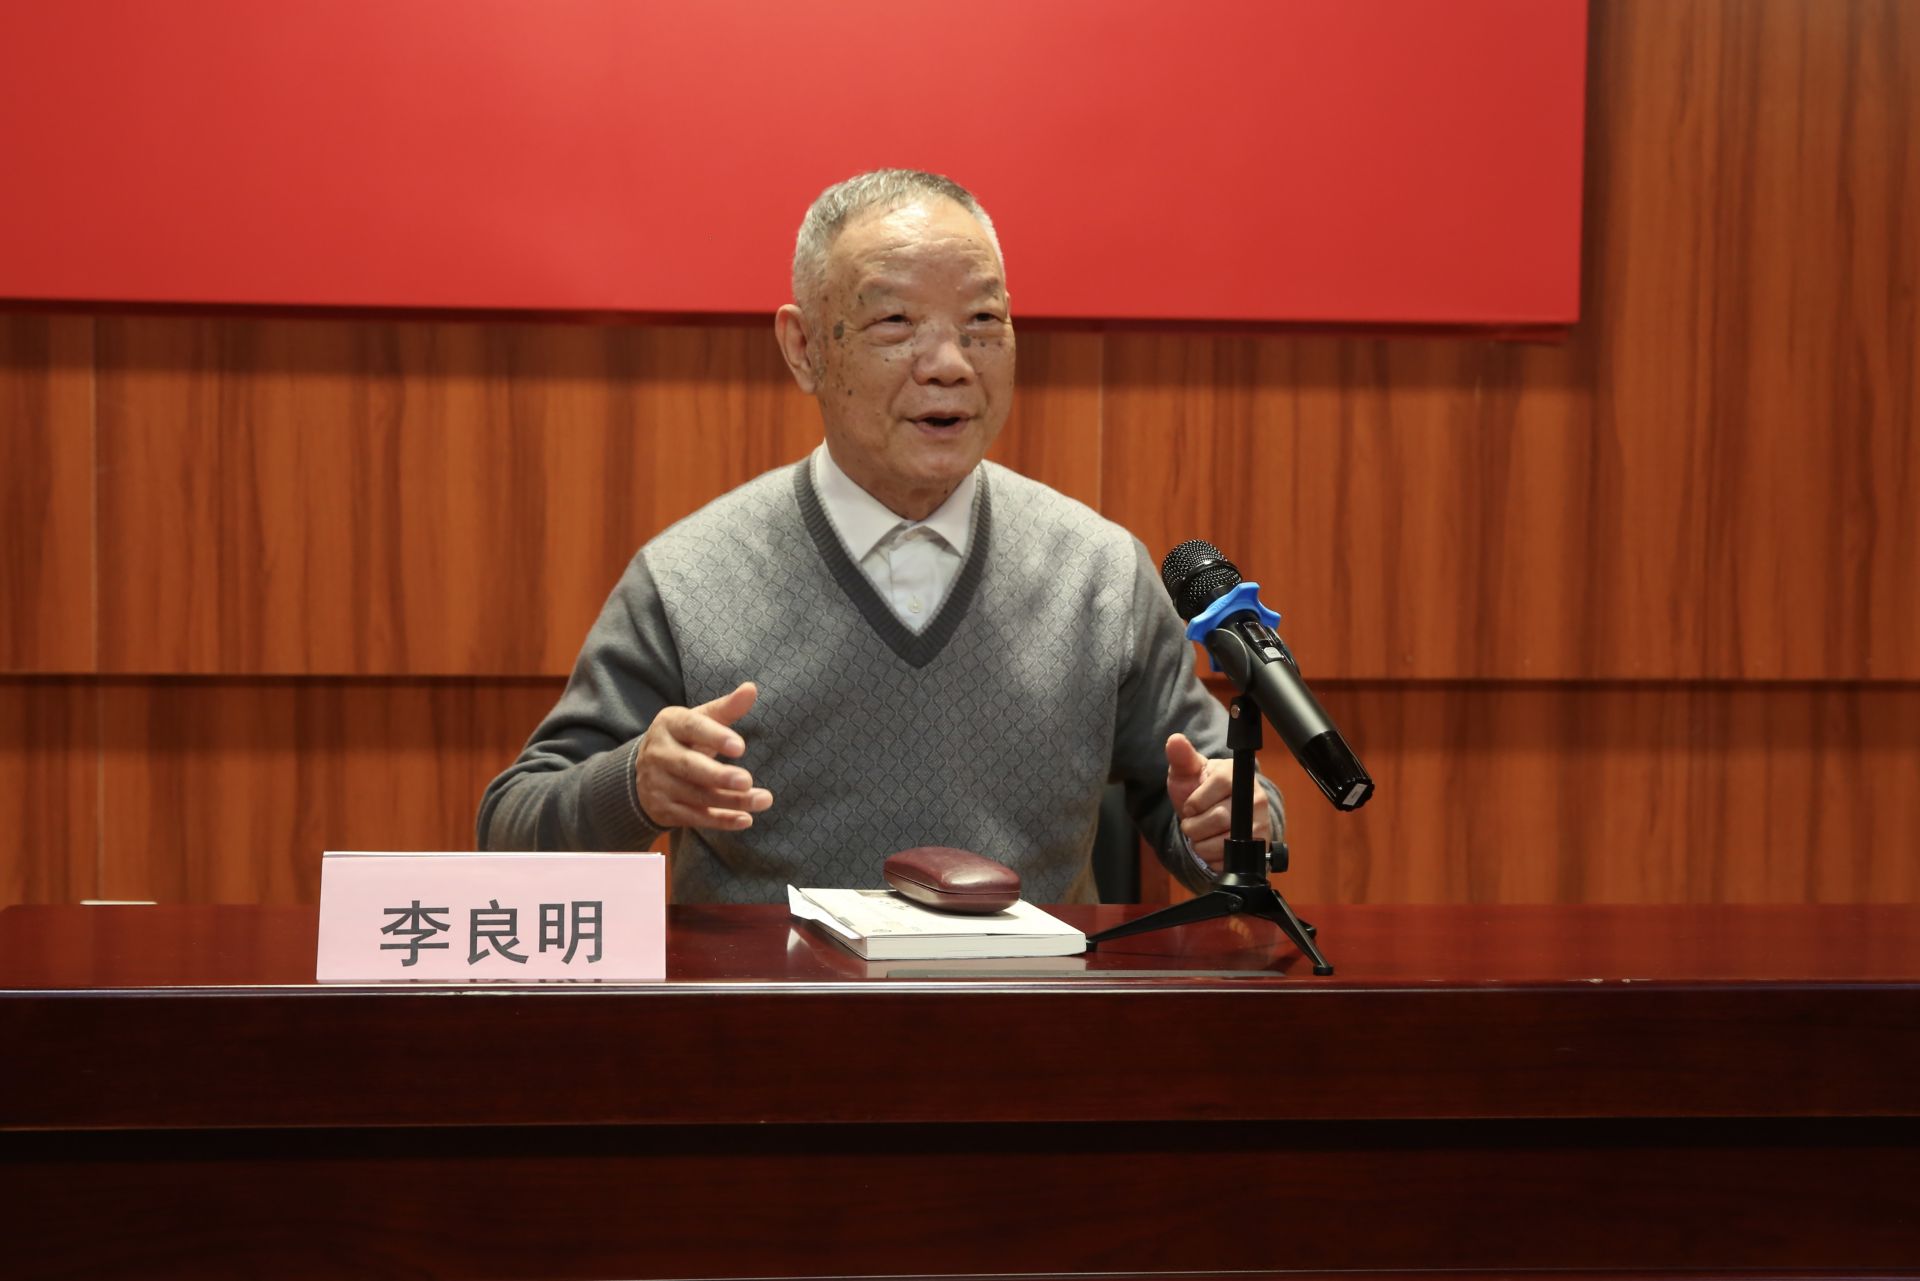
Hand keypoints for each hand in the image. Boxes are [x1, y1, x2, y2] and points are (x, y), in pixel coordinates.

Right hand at [635, 682, 773, 830]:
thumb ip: (726, 708)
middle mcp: (659, 754)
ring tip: (763, 800)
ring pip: (697, 796)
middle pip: (690, 767)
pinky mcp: (663, 810)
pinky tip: (745, 819)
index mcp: (669, 725)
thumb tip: (751, 688)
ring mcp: (658, 784)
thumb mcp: (701, 720)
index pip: (691, 728)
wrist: (644, 771)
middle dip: (719, 776)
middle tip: (747, 780)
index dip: (715, 737)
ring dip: (731, 801)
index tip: (740, 746)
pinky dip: (721, 821)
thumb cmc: (684, 739)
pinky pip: (695, 818)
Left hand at [1165, 733, 1270, 871]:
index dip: (1196, 801)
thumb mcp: (1187, 773)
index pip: (1218, 786)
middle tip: (1193, 822)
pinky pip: (1229, 860)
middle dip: (1194, 826)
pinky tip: (1213, 846)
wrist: (1215, 816)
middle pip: (1218, 818)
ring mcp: (1260, 823)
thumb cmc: (1199, 791)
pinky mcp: (1259, 846)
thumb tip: (1174, 739)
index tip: (1191, 805)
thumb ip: (1181, 757)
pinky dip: (1212, 858)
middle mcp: (1255, 797)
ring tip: (1202, 833)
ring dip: (1200, 844)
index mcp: (1236, 775)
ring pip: (1221, 842)